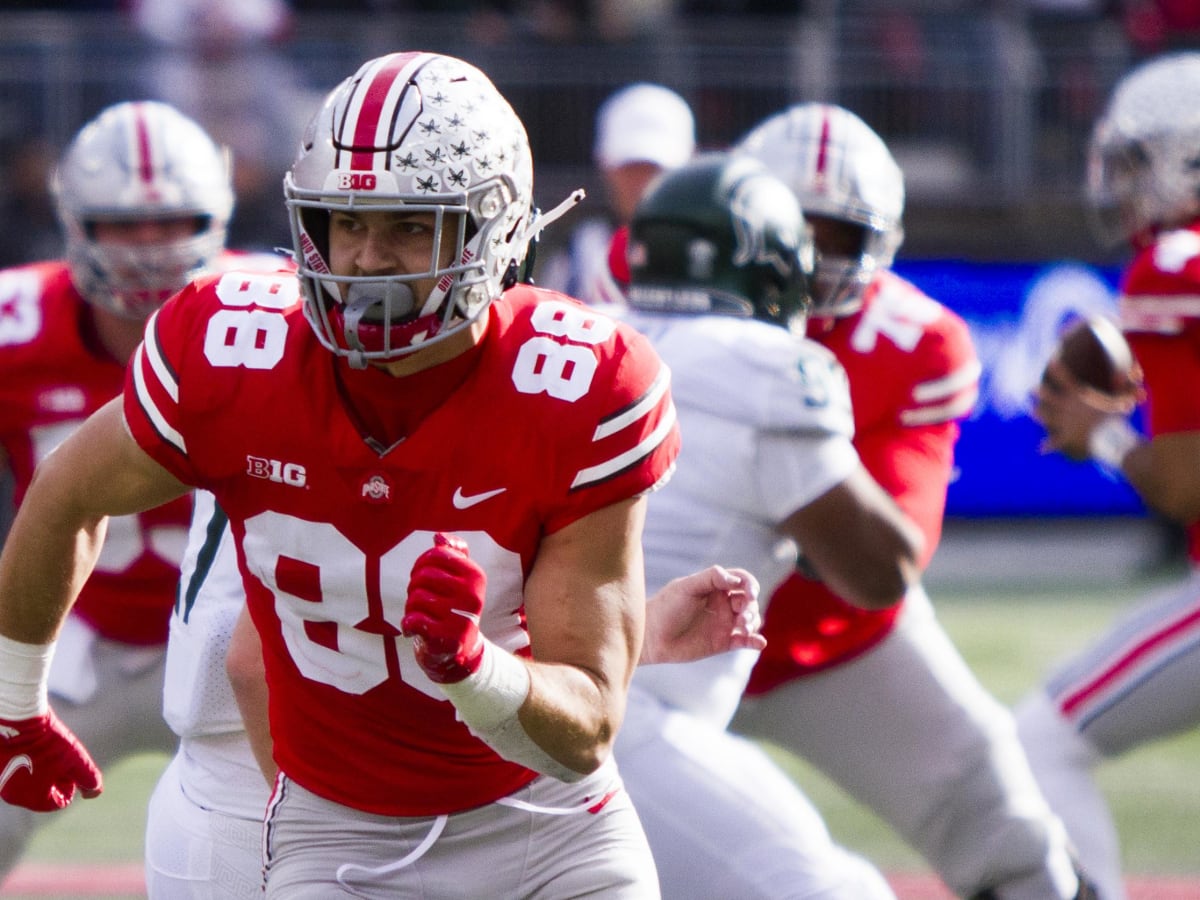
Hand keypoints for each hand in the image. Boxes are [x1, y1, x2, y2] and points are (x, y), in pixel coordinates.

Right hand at [0, 709, 101, 810]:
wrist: (18, 718)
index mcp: (30, 799)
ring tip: (46, 752)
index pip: (58, 802)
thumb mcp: (77, 760)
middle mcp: (11, 796)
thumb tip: (93, 793)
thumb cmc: (48, 741)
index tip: (68, 768)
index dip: (69, 785)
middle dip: (54, 779)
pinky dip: (26, 762)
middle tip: (58, 759)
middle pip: (42, 793)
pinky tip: (33, 748)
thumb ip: (89, 779)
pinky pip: (16, 770)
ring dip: (41, 771)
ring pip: (29, 782)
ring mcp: (0, 781)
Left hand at [401, 533, 486, 683]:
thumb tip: (438, 537)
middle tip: (420, 600)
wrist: (461, 650)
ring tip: (421, 615)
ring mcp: (461, 617)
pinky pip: (413, 620)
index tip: (422, 577)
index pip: (436, 555)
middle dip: (414, 587)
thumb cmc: (454, 607)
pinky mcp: (446, 638)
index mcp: (476, 576)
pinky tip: (414, 629)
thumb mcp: (460, 578)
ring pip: (416, 598)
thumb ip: (453, 553)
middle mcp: (472, 595)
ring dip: (411, 607)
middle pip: (423, 576)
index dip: (421, 564)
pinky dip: (407, 625)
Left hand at [641, 566, 765, 664]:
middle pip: (748, 600)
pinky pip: (744, 641)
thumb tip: (736, 580)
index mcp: (715, 587)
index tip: (750, 592)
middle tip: (741, 616)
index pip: (741, 580)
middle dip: (750, 606)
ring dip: (753, 621)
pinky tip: (760, 642)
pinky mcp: (723, 643)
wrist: (652, 637)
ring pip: (750, 620)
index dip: (750, 584)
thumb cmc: (666, 607)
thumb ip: (711, 578)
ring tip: (743, 627)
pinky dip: (755, 641)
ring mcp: (724, 623)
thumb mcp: (686, 587)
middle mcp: (722, 603)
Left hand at [1036, 358, 1137, 459]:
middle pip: (1049, 398)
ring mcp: (1062, 423)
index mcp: (1078, 396)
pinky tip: (1041, 449)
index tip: (1051, 361)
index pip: (1065, 378)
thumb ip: (1124, 387)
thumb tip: (1132, 373)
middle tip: (1032, 389)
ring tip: (1033, 411)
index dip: (1057, 369)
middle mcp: (1065, 407)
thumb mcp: (1123, 400)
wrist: (1107, 439)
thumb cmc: (1116, 418)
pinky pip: (1054, 443)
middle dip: (1040, 393)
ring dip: (1039, 414)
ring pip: (1046, 417)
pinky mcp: (1063, 438)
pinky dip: (1049, 446)